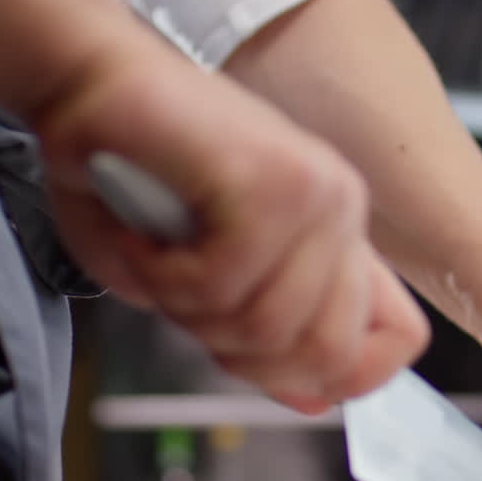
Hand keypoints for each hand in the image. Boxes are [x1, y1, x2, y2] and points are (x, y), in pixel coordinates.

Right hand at [34, 44, 428, 411]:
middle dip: (238, 358)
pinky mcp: (272, 182)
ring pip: (266, 328)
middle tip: (184, 304)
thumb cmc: (128, 171)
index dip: (335, 377)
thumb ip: (266, 338)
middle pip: (327, 354)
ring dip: (186, 312)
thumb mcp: (201, 278)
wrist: (83, 79)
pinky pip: (220, 286)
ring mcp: (316, 193)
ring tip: (156, 256)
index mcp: (337, 234)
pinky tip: (142, 236)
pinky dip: (160, 278)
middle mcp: (341, 210)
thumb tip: (321, 400)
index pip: (398, 338)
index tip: (256, 363)